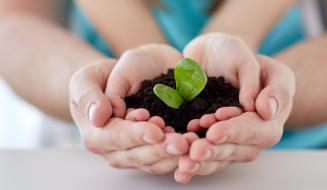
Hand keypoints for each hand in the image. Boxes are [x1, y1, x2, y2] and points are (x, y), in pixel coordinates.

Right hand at [69, 44, 189, 173]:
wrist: (124, 77)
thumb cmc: (103, 77)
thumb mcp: (88, 79)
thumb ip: (90, 97)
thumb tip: (98, 117)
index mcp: (95, 134)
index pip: (115, 138)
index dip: (136, 135)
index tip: (156, 129)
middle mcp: (114, 149)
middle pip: (137, 156)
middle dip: (161, 150)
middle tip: (182, 142)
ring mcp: (135, 152)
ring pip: (155, 162)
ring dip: (175, 155)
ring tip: (192, 143)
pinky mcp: (153, 149)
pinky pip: (167, 159)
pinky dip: (181, 154)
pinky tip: (194, 143)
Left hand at [174, 33, 294, 182]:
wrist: (207, 56)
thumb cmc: (231, 53)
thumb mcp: (248, 58)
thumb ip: (260, 81)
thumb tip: (266, 111)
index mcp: (272, 113)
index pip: (259, 130)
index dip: (236, 132)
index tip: (214, 131)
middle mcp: (255, 132)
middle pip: (240, 150)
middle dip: (217, 151)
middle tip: (195, 151)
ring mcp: (233, 139)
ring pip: (223, 157)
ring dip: (205, 162)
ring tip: (185, 162)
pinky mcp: (213, 141)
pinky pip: (208, 156)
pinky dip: (194, 164)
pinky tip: (180, 171)